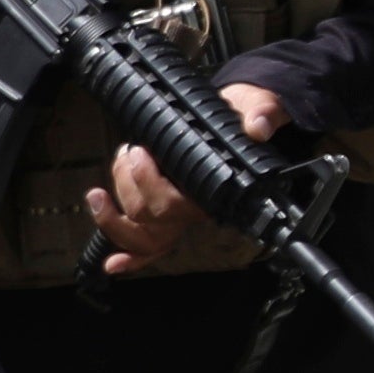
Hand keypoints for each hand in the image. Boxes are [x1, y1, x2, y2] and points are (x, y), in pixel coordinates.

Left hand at [86, 82, 295, 269]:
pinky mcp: (167, 218)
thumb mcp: (257, 108)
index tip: (140, 154)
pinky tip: (111, 264)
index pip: (180, 203)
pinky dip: (130, 259)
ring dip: (115, 207)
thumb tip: (258, 126)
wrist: (240, 122)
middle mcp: (196, 210)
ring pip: (141, 233)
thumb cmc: (245, 119)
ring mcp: (179, 218)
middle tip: (132, 151)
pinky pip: (149, 248)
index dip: (150, 184)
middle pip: (151, 216)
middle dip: (129, 182)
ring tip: (119, 166)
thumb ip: (262, 113)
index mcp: (216, 189)